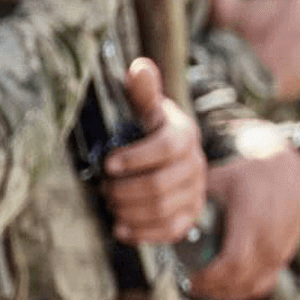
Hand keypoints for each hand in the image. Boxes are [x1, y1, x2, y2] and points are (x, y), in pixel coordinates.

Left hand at [99, 59, 208, 243]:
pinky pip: (169, 231)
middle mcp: (195, 165)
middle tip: (103, 188)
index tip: (108, 164)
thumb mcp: (147, 108)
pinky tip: (120, 227)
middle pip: (161, 185)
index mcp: (184, 134)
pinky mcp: (190, 216)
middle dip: (125, 190)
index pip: (167, 147)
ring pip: (162, 210)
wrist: (172, 158)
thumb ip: (142, 91)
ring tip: (110, 203)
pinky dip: (141, 232)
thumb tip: (139, 67)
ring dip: (129, 210)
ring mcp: (195, 193)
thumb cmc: (150, 129)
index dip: (136, 157)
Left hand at [189, 142, 299, 299]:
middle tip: (191, 285)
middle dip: (212, 288)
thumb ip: (196, 198)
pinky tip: (227, 290)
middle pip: (239, 280)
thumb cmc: (256, 174)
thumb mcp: (223, 178)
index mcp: (251, 221)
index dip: (209, 277)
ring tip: (206, 289)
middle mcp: (269, 241)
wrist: (293, 175)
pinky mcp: (283, 259)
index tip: (190, 277)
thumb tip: (167, 212)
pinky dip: (244, 292)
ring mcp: (279, 253)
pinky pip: (263, 285)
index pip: (231, 263)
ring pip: (252, 288)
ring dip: (227, 294)